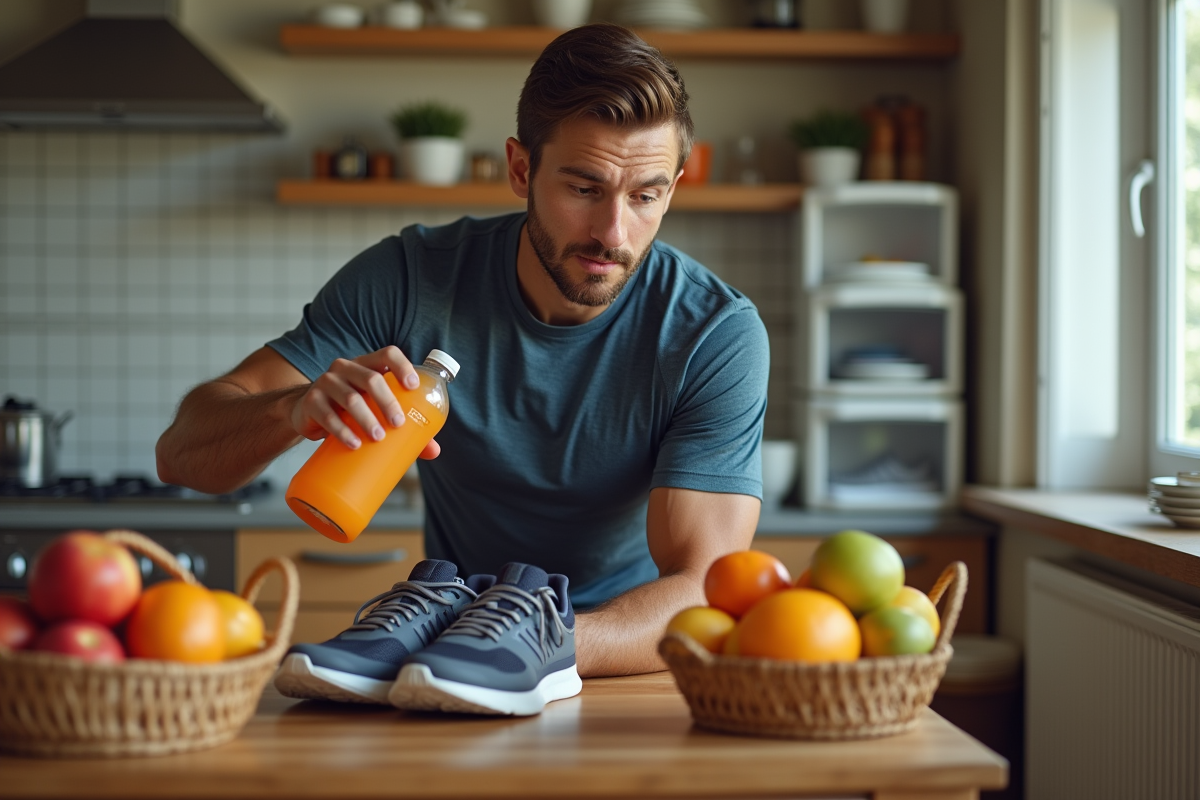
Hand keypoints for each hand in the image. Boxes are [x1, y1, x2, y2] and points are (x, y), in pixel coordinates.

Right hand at [290, 346, 440, 457]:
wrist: (308, 413)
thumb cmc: (351, 409)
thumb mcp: (374, 410)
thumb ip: (404, 427)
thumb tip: (433, 451)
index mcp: (367, 365)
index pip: (387, 354)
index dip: (402, 366)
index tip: (413, 386)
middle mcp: (346, 368)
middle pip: (371, 378)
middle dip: (388, 401)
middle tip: (398, 424)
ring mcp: (326, 382)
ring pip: (350, 397)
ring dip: (366, 418)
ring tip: (378, 437)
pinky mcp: (311, 401)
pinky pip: (327, 414)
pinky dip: (342, 431)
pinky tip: (354, 443)